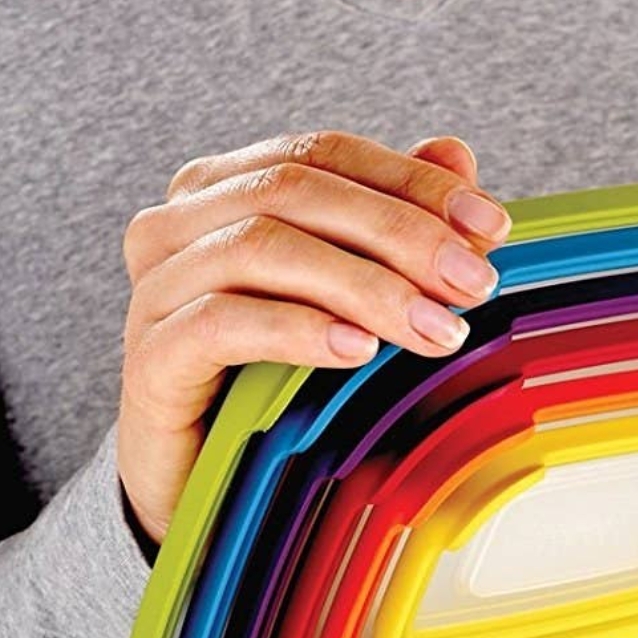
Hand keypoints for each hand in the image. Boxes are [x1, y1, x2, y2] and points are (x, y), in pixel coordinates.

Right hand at [117, 132, 509, 541]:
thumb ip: (391, 221)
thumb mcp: (348, 295)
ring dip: (363, 284)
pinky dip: (298, 330)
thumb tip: (455, 153)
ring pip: (258, 247)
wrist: (202, 484)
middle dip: (397, 232)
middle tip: (472, 283)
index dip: (410, 181)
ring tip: (434, 329)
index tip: (489, 225)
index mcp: (219, 189)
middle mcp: (173, 225)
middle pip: (290, 190)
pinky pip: (221, 323)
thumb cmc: (275, 380)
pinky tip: (357, 351)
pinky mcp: (148, 358)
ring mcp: (153, 290)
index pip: (320, 155)